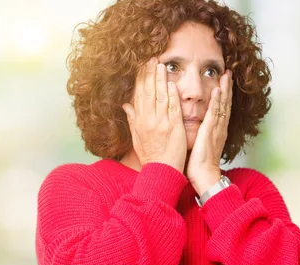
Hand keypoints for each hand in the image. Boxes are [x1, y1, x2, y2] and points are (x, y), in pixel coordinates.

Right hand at [122, 58, 186, 172]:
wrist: (161, 171)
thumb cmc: (151, 156)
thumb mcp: (137, 138)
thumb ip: (132, 119)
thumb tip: (126, 105)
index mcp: (139, 121)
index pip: (139, 95)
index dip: (140, 79)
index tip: (141, 66)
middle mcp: (148, 119)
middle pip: (147, 92)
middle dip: (149, 74)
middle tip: (151, 58)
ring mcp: (161, 122)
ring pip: (160, 97)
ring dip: (160, 80)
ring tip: (161, 65)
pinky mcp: (173, 127)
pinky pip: (172, 108)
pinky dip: (172, 95)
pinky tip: (171, 84)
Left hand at [187, 70, 232, 193]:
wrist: (205, 177)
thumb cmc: (201, 165)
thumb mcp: (202, 146)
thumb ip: (202, 135)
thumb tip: (199, 128)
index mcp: (217, 131)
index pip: (222, 109)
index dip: (224, 95)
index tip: (224, 82)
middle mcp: (219, 128)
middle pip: (225, 104)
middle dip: (227, 88)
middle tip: (229, 73)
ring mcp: (216, 130)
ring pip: (223, 106)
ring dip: (224, 90)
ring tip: (226, 76)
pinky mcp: (210, 132)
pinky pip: (214, 114)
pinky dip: (217, 102)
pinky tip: (217, 91)